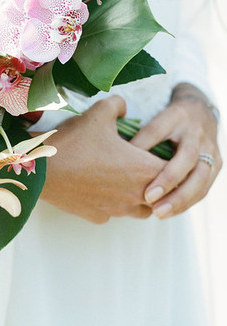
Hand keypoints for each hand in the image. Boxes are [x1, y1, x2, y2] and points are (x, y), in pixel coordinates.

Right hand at [39, 95, 165, 223]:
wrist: (41, 169)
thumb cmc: (74, 141)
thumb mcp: (99, 112)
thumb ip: (119, 105)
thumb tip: (125, 107)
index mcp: (143, 169)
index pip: (175, 172)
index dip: (171, 162)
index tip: (159, 152)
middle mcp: (135, 195)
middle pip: (163, 195)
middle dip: (158, 182)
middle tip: (143, 165)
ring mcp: (117, 209)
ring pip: (141, 210)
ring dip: (138, 196)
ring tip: (124, 179)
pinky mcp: (98, 217)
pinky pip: (114, 212)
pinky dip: (113, 202)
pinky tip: (100, 187)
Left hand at [130, 83, 221, 218]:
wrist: (200, 112)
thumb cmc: (166, 120)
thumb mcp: (150, 117)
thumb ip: (134, 132)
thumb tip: (109, 150)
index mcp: (175, 116)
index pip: (156, 131)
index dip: (142, 148)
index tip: (127, 167)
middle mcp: (195, 133)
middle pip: (186, 158)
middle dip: (168, 180)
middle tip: (147, 198)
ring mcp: (210, 149)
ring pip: (200, 177)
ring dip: (180, 198)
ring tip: (158, 213)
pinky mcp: (217, 164)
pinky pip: (204, 188)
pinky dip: (187, 202)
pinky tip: (169, 212)